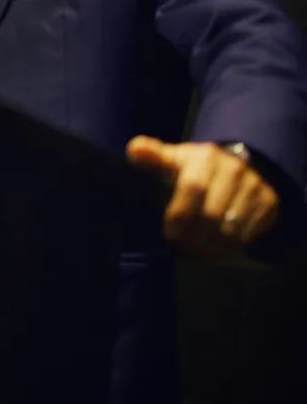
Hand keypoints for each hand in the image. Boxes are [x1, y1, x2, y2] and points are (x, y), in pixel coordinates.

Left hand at [126, 136, 279, 259]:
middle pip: (212, 215)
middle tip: (180, 248)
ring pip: (230, 230)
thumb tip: (133, 149)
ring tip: (193, 254)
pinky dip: (226, 250)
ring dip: (209, 248)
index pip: (193, 189)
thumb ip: (153, 157)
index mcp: (206, 157)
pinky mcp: (269, 204)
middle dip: (192, 237)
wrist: (237, 167)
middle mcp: (234, 170)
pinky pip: (247, 236)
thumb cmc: (195, 168)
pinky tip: (211, 253)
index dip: (179, 215)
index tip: (168, 232)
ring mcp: (255, 187)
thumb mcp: (173, 159)